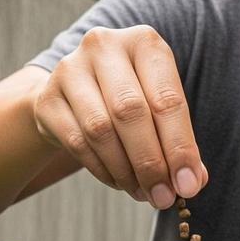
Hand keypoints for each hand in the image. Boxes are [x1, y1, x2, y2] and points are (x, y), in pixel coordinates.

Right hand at [32, 25, 207, 207]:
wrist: (76, 92)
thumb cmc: (131, 99)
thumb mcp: (160, 109)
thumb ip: (180, 142)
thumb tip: (192, 182)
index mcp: (144, 42)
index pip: (167, 99)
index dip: (179, 146)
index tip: (188, 185)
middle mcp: (104, 46)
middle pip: (130, 112)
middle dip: (151, 162)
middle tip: (164, 197)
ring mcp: (69, 69)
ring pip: (100, 129)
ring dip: (126, 170)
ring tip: (143, 193)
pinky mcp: (47, 98)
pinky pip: (77, 142)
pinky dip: (102, 170)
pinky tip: (119, 182)